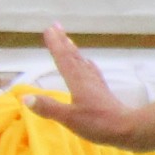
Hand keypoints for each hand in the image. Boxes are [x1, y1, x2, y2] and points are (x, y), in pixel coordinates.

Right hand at [24, 28, 154, 151]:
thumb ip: (48, 107)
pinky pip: (92, 72)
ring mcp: (97, 85)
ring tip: (68, 41)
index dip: (55, 45)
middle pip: (73, 56)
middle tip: (56, 25)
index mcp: (78, 82)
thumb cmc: (98, 123)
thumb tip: (25, 98)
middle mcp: (87, 79)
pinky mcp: (103, 92)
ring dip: (74, 51)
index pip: (64, 59)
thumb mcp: (69, 118)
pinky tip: (88, 64)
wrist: (129, 129)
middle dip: (64, 41)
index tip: (49, 29)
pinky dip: (86, 65)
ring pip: (82, 63)